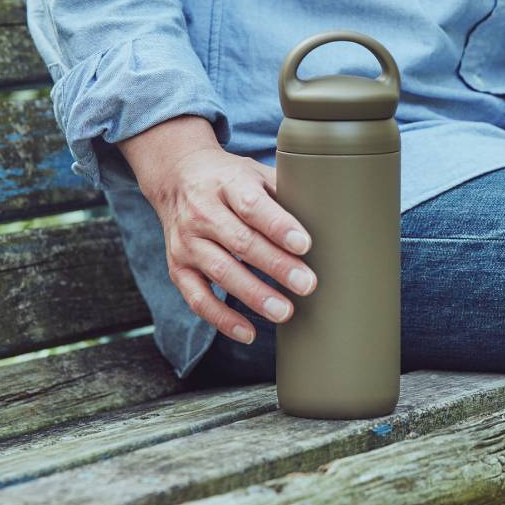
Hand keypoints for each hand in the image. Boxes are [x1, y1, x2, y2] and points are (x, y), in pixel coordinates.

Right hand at [118, 116, 316, 343]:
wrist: (177, 177)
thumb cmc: (230, 178)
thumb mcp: (255, 172)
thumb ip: (284, 191)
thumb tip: (328, 213)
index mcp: (228, 184)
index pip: (253, 207)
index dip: (279, 227)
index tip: (305, 245)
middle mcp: (203, 212)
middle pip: (241, 242)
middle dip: (276, 266)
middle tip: (307, 284)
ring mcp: (188, 242)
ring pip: (221, 271)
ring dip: (254, 295)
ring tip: (285, 311)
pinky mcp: (178, 267)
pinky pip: (198, 298)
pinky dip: (222, 318)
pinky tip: (248, 332)